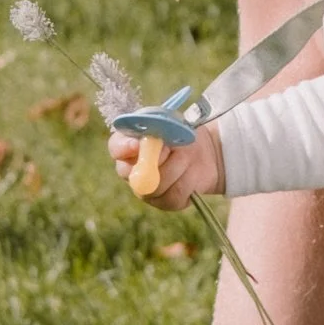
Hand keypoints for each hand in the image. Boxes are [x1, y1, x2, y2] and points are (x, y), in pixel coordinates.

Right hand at [108, 121, 224, 207]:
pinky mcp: (163, 202)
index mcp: (128, 144)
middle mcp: (131, 169)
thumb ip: (160, 127)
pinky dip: (188, 181)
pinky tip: (191, 173)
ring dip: (177, 166)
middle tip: (171, 149)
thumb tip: (153, 140)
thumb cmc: (184, 132)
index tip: (138, 144)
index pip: (116, 147)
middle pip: (128, 173)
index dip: (124, 148)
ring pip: (155, 185)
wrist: (207, 152)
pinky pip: (173, 195)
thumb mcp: (173, 122)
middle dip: (153, 160)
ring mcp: (145, 189)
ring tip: (187, 156)